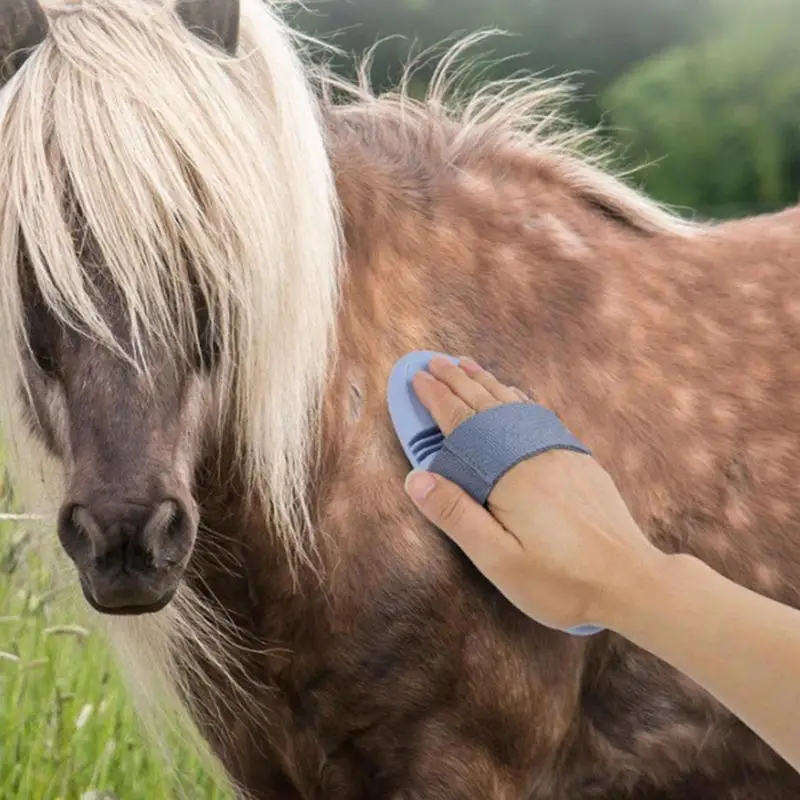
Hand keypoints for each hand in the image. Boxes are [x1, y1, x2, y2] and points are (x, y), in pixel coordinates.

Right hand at [404, 356, 665, 631]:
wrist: (631, 582)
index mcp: (509, 474)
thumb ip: (455, 515)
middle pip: (488, 406)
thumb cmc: (562, 581)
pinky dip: (516, 399)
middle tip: (434, 361)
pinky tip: (512, 396)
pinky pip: (537, 417)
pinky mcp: (578, 462)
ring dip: (487, 383)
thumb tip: (416, 478)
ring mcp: (560, 454)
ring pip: (515, 406)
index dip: (437, 399)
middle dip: (458, 381)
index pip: (463, 424)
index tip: (417, 377)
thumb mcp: (498, 559)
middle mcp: (534, 453)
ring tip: (467, 366)